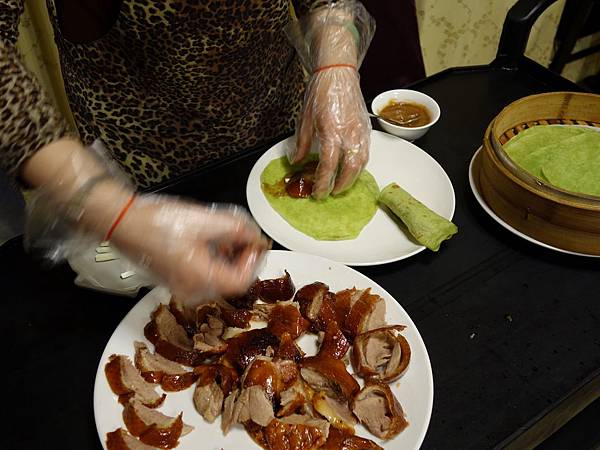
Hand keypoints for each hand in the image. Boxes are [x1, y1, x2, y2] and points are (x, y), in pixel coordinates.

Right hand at [111, 196, 269, 304]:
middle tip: (243, 236)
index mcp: (201, 279)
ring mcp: (181, 287)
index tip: (254, 242)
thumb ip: (238, 230)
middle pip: (230, 281)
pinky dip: (213, 260)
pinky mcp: (174, 280)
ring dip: (228, 258)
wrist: (122, 221)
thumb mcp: (207, 221)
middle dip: (242, 258)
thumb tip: (256, 238)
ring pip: (218, 278)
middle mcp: (192, 290)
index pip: (242, 281)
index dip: (253, 261)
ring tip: (226, 235)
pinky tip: (209, 241)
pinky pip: (203, 276)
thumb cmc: (160, 221)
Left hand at [290, 66, 369, 198]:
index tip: (318, 192)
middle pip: (349, 169)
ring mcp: (360, 131)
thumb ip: (302, 144)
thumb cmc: (320, 92)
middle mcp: (348, 134)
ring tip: (341, 183)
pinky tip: (351, 167)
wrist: (337, 73)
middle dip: (341, 185)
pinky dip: (359, 164)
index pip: (328, 166)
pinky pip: (366, 152)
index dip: (323, 183)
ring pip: (362, 163)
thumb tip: (297, 161)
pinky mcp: (366, 128)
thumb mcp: (304, 119)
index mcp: (331, 132)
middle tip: (331, 192)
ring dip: (352, 177)